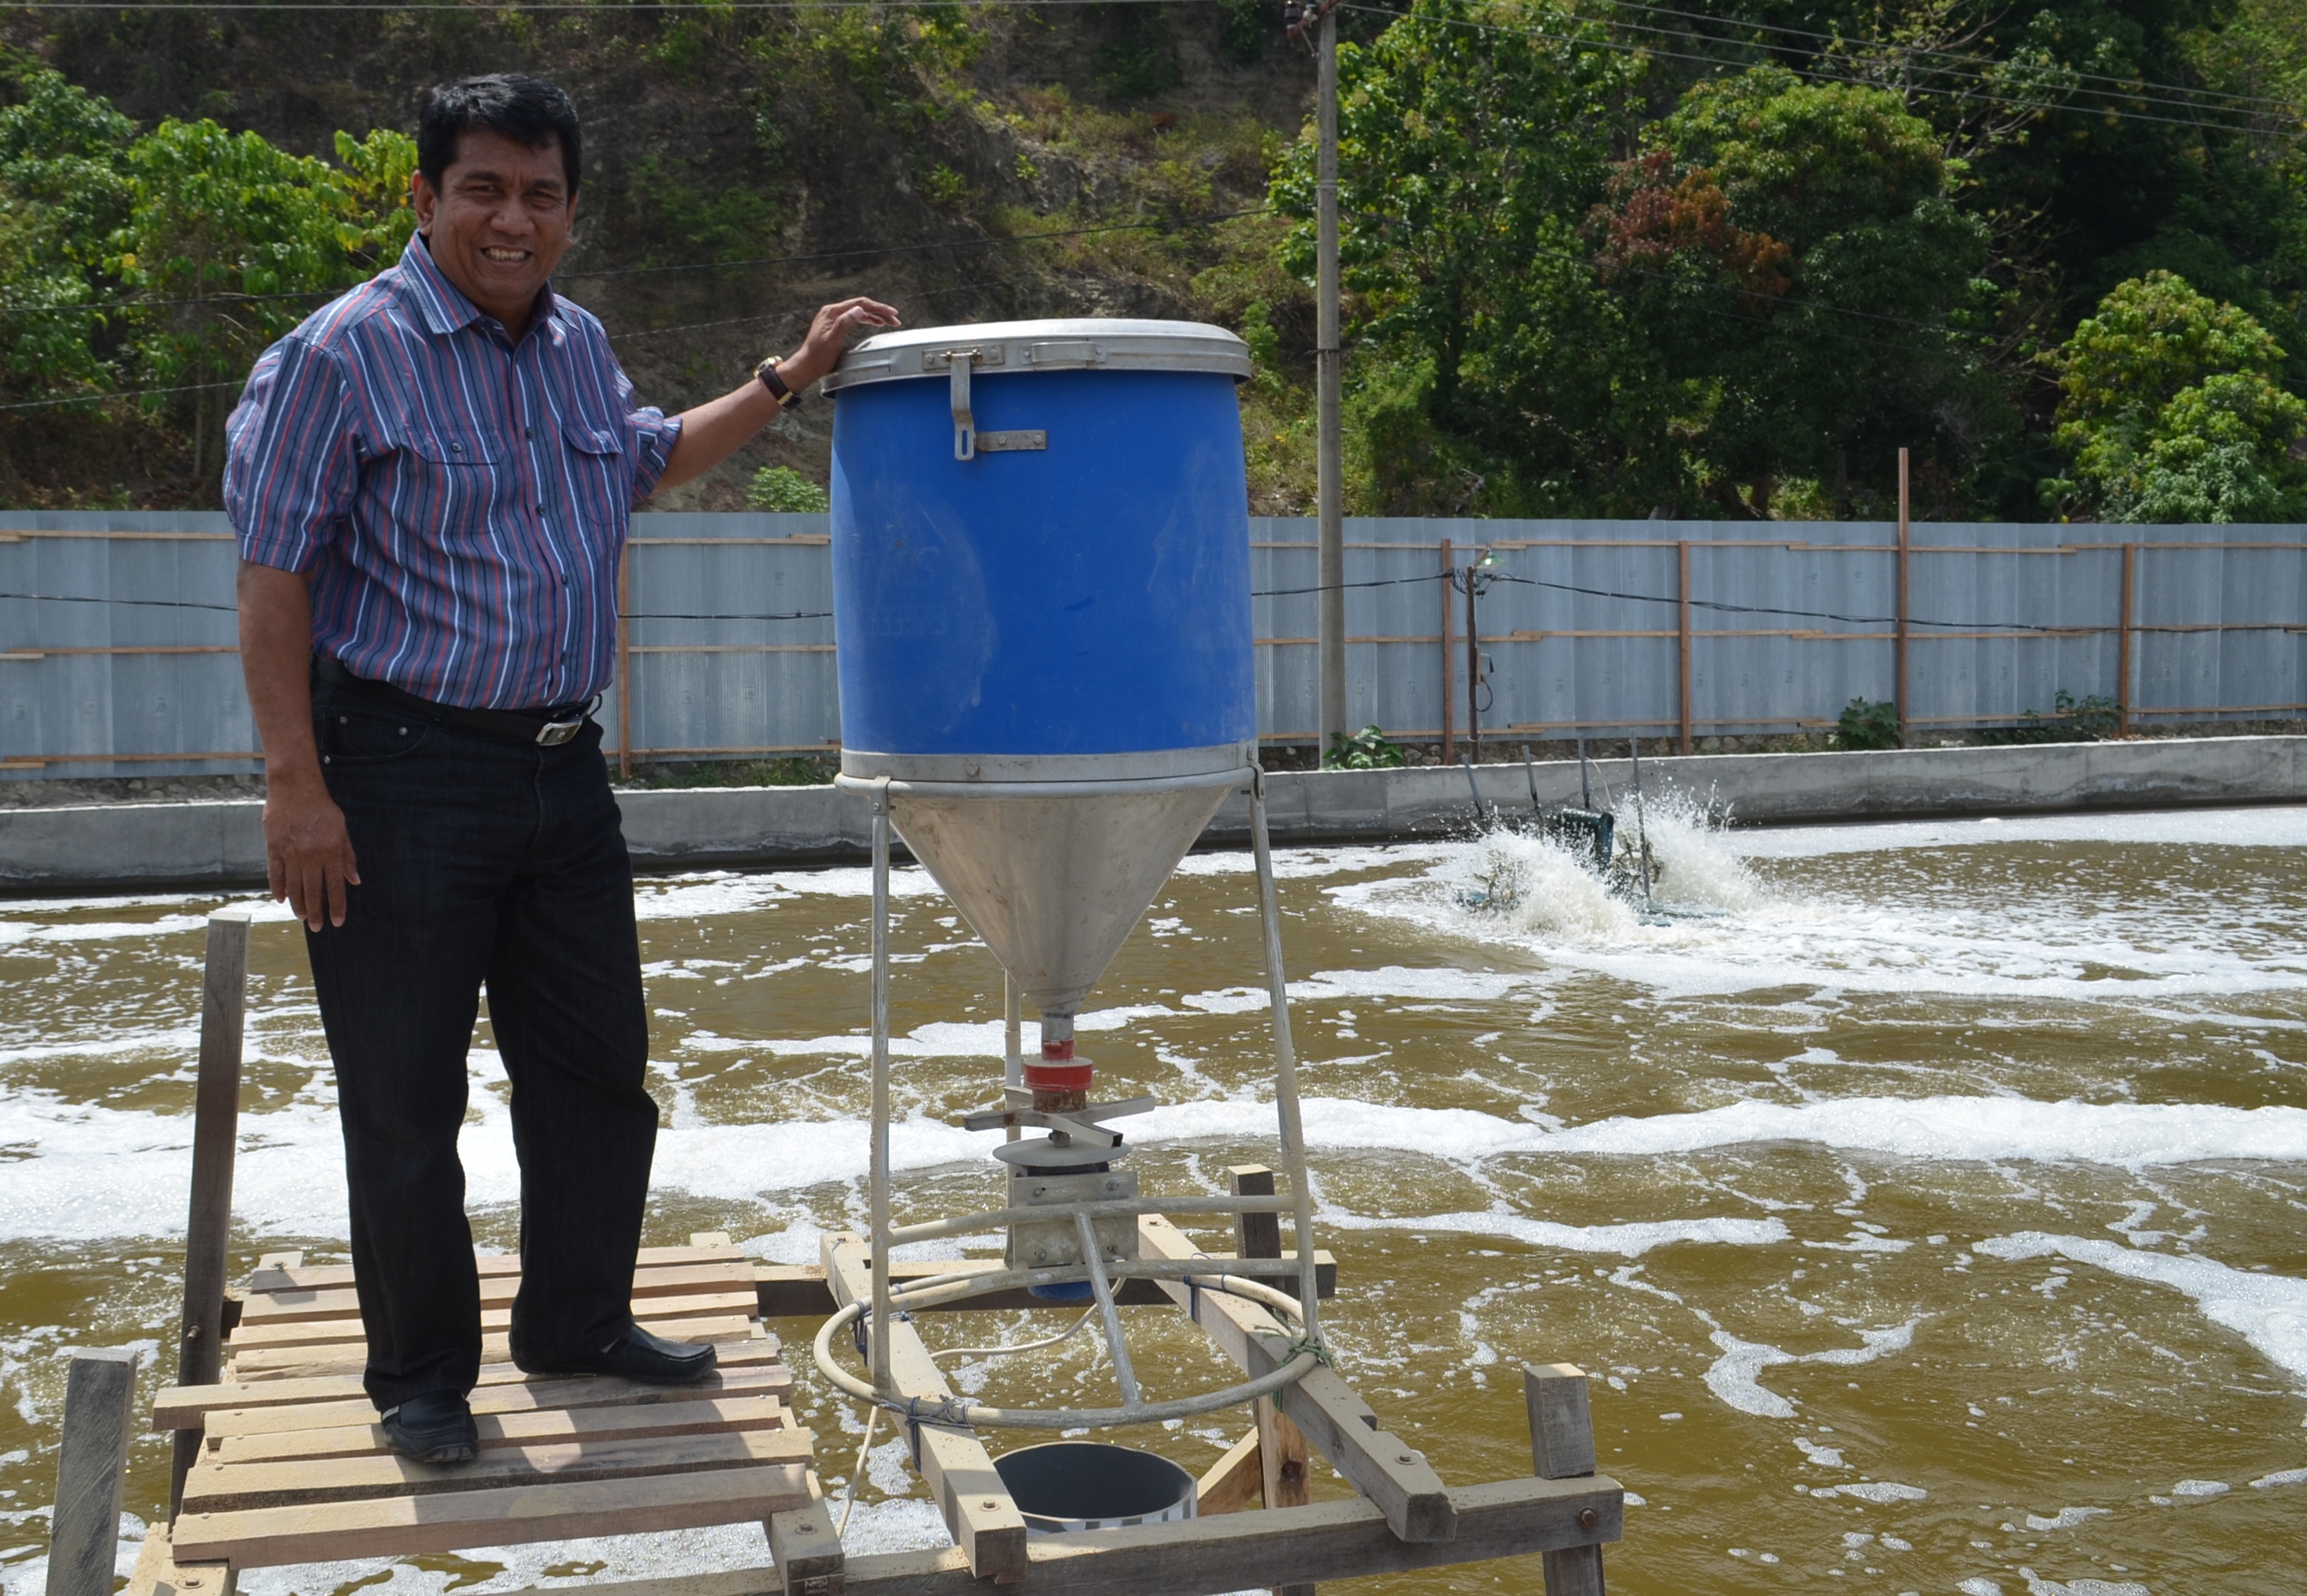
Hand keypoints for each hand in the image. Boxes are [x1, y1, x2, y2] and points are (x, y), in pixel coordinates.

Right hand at [265, 777, 360, 930]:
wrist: (295, 789)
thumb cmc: (322, 809)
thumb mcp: (342, 830)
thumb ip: (347, 856)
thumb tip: (355, 881)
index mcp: (330, 852)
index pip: (335, 887)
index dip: (336, 906)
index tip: (337, 922)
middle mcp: (310, 856)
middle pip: (313, 891)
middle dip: (317, 912)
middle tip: (318, 928)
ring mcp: (290, 854)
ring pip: (294, 886)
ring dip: (298, 904)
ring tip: (302, 917)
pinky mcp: (273, 849)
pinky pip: (275, 874)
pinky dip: (278, 888)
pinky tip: (281, 899)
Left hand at [775, 296, 901, 391]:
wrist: (806, 365)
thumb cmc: (818, 357)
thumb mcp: (833, 341)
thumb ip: (845, 324)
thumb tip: (859, 310)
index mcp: (832, 312)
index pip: (860, 304)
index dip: (878, 308)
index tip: (892, 313)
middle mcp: (832, 311)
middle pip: (861, 306)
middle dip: (879, 311)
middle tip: (895, 319)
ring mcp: (833, 317)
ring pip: (858, 312)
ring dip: (875, 316)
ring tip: (889, 321)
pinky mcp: (834, 324)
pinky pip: (854, 318)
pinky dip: (866, 320)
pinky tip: (875, 323)